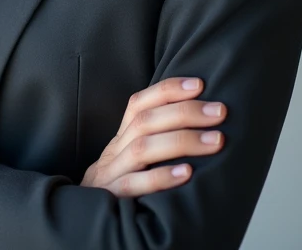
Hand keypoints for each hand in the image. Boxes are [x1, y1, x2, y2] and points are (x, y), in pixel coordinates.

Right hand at [79, 77, 226, 196]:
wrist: (82, 217)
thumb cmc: (122, 183)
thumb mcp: (132, 157)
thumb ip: (155, 140)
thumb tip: (200, 119)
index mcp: (122, 137)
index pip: (139, 103)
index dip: (167, 90)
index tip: (199, 84)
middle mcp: (115, 150)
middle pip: (145, 121)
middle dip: (185, 112)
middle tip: (219, 112)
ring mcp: (111, 173)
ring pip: (142, 148)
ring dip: (182, 141)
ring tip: (215, 141)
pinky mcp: (112, 199)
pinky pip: (134, 184)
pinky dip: (161, 177)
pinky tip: (187, 174)